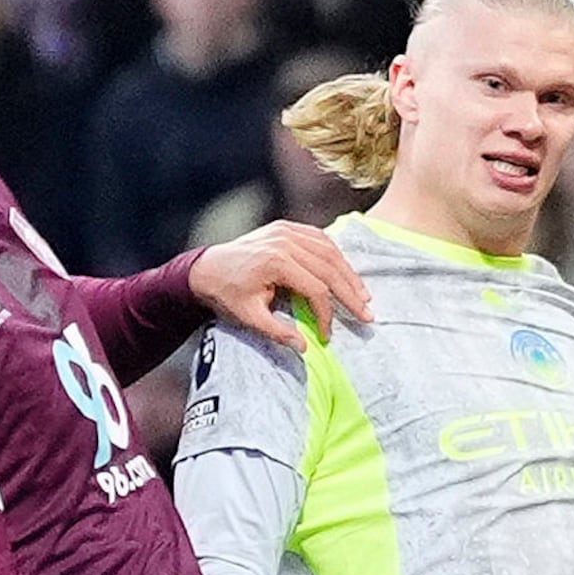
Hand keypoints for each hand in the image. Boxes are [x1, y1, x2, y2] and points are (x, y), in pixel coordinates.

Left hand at [192, 219, 373, 346]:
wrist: (205, 268)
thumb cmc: (226, 292)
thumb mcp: (248, 316)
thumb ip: (277, 332)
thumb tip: (304, 347)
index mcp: (276, 261)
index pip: (316, 289)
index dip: (327, 314)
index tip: (328, 334)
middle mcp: (285, 241)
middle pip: (330, 268)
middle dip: (350, 294)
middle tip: (367, 314)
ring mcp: (286, 230)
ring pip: (330, 251)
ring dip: (349, 273)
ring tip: (363, 295)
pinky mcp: (286, 227)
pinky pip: (319, 238)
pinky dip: (335, 254)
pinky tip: (345, 270)